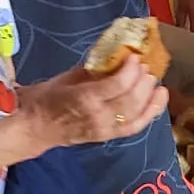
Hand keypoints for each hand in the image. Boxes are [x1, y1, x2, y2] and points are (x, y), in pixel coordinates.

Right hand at [18, 58, 166, 150]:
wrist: (35, 127)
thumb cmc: (45, 98)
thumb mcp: (66, 78)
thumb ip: (92, 70)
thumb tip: (114, 57)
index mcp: (84, 99)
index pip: (117, 85)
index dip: (130, 70)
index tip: (134, 57)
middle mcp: (99, 116)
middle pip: (131, 99)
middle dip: (143, 81)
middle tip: (145, 66)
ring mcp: (105, 129)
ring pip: (137, 114)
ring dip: (150, 95)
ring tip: (153, 80)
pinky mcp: (109, 136)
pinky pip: (136, 126)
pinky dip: (151, 112)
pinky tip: (158, 99)